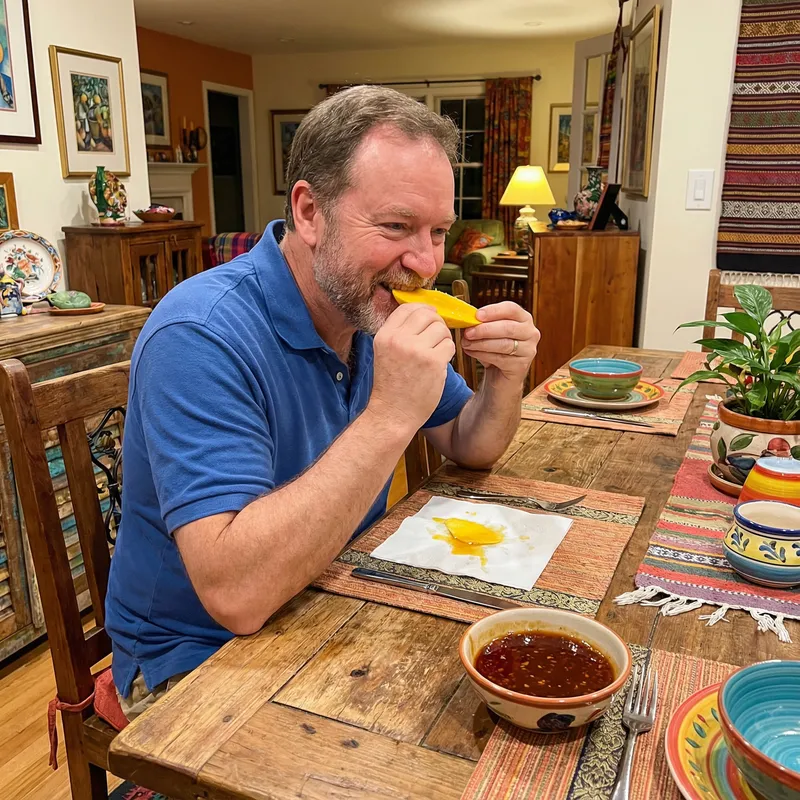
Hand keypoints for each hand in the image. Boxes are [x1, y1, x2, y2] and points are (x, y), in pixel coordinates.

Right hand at [369, 303, 454, 433]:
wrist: (391, 414)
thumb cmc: (391, 386)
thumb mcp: (385, 353)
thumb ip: (400, 333)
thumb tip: (426, 313)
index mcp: (385, 335)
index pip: (408, 308)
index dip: (423, 310)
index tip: (430, 317)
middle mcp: (399, 340)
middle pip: (427, 314)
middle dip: (437, 323)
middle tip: (437, 337)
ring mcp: (416, 350)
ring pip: (441, 329)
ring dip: (443, 340)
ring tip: (437, 353)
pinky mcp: (432, 362)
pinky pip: (450, 346)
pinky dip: (448, 353)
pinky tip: (439, 364)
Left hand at [461, 302, 539, 384]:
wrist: (500, 377)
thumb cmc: (495, 351)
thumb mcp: (491, 333)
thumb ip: (483, 324)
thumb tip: (468, 319)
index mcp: (523, 319)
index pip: (511, 309)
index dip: (494, 311)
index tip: (477, 315)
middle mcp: (530, 333)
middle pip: (507, 327)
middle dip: (484, 329)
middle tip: (468, 332)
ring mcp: (528, 350)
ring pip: (503, 344)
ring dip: (481, 343)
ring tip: (466, 343)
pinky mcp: (521, 367)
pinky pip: (500, 358)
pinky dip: (482, 355)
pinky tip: (472, 352)